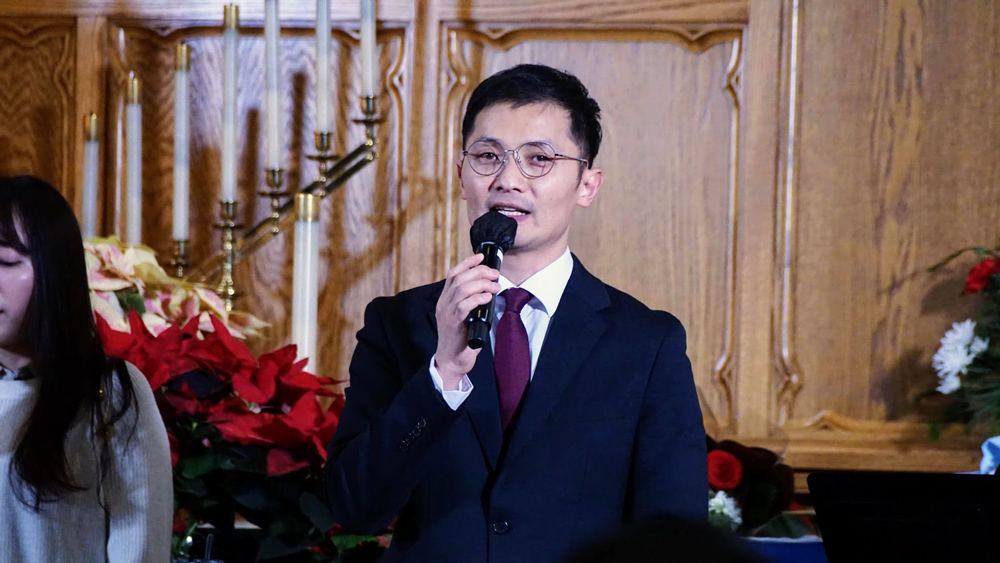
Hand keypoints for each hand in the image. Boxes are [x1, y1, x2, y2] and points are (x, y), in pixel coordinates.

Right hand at [434, 253, 499, 389]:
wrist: (451, 361)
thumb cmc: (461, 339)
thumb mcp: (465, 316)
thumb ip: (471, 302)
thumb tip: (489, 289)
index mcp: (445, 300)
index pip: (453, 274)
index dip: (467, 263)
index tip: (480, 256)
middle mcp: (443, 303)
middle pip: (459, 278)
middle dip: (479, 272)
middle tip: (495, 275)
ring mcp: (447, 313)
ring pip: (462, 289)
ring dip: (481, 284)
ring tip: (495, 287)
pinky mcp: (453, 324)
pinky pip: (464, 305)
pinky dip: (478, 298)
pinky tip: (488, 298)